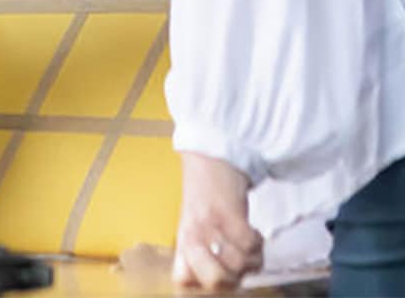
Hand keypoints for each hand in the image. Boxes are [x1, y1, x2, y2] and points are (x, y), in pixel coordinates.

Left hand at [173, 153, 262, 289]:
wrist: (209, 156)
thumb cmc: (203, 193)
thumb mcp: (192, 225)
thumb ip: (193, 256)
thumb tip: (200, 284)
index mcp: (183, 242)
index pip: (183, 282)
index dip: (204, 285)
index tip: (219, 276)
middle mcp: (193, 236)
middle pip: (214, 281)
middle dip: (232, 280)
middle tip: (236, 266)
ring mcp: (210, 225)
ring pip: (238, 265)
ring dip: (250, 260)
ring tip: (246, 246)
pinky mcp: (230, 213)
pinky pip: (250, 244)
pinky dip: (258, 244)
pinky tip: (253, 234)